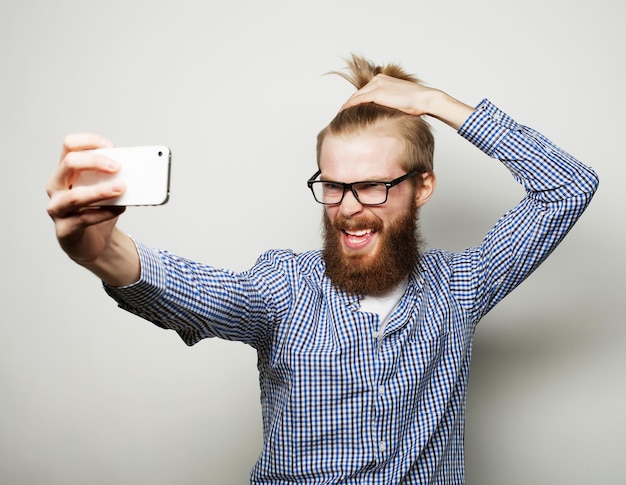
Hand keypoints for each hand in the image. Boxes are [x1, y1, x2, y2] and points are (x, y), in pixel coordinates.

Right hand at [46, 133, 138, 285]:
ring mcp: (57, 208)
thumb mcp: (106, 189)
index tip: (110, 145)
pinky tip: (119, 209)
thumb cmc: (98, 211)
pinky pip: (84, 219)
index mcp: (66, 172)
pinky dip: (105, 213)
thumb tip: (135, 170)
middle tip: (117, 167)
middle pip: (70, 164)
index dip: (88, 141)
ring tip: (121, 188)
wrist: (94, 243)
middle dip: (95, 162)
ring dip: (100, 191)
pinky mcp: (64, 229)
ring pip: (75, 196)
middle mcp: (56, 187)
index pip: (70, 146)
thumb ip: (114, 178)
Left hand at [341, 74, 438, 115]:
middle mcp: (378, 79)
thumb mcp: (399, 100)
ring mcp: (377, 85)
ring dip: (346, 107)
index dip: (355, 102)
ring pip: (356, 97)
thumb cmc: (416, 103)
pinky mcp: (377, 93)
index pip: (364, 92)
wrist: (425, 99)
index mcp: (382, 79)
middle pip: (358, 94)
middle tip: (340, 116)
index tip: (349, 111)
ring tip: (340, 117)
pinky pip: (358, 100)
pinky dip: (349, 107)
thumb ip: (388, 104)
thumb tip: (382, 115)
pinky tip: (343, 114)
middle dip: (348, 105)